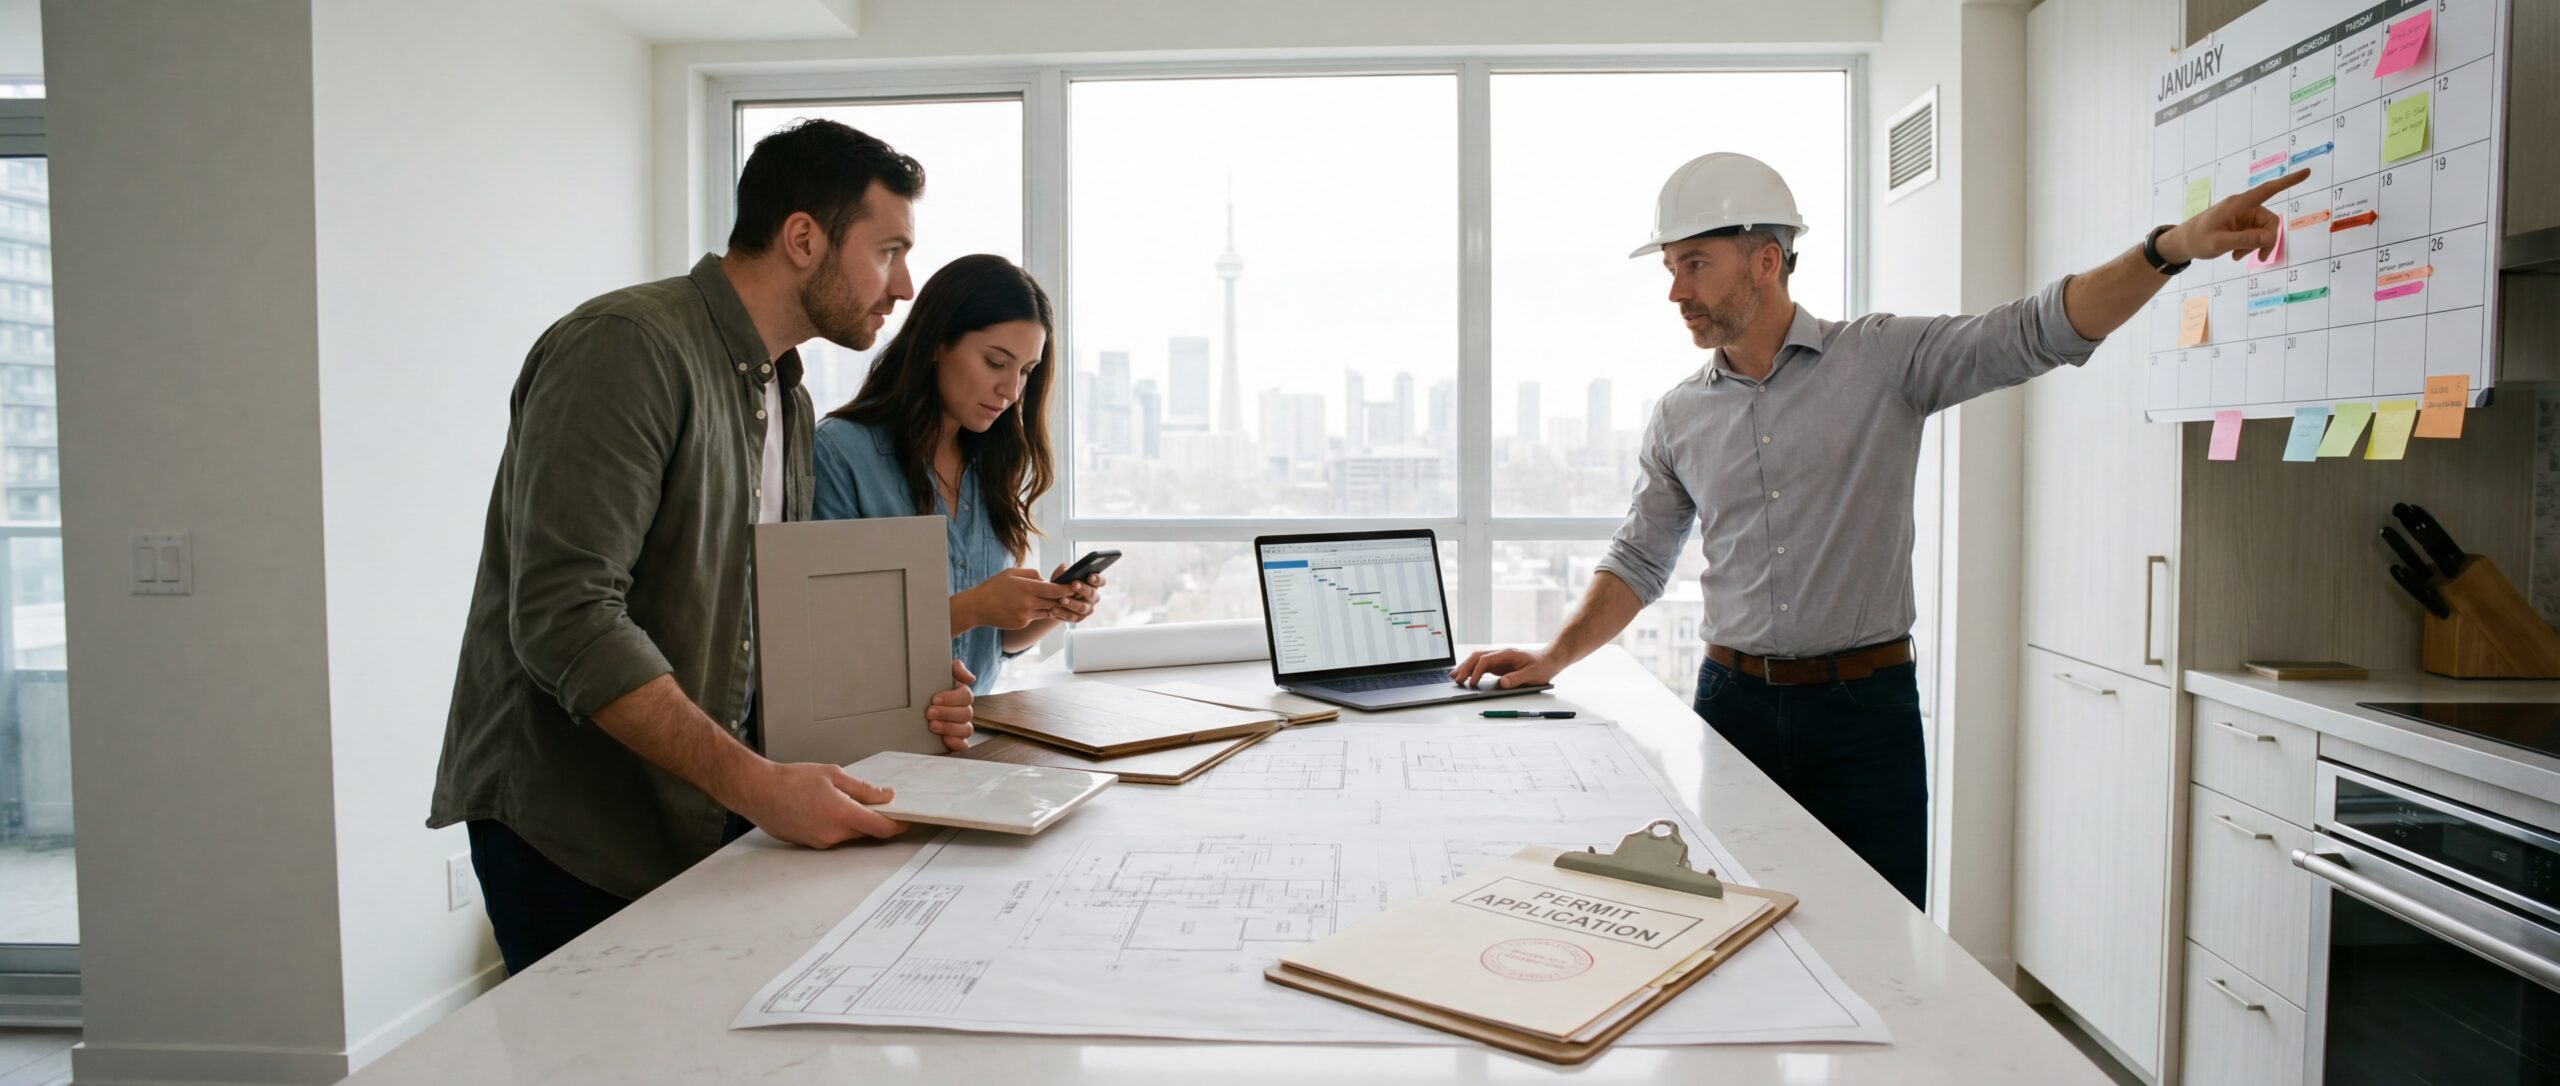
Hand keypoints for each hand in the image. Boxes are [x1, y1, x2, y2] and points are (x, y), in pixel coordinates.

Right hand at [729, 760, 907, 847]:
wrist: (758, 791)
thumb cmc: (790, 780)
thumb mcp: (833, 775)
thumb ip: (863, 788)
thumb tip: (885, 795)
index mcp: (842, 814)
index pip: (880, 828)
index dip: (897, 824)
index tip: (906, 820)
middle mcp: (833, 834)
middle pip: (866, 831)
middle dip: (875, 819)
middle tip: (878, 803)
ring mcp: (821, 841)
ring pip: (850, 834)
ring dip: (855, 821)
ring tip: (842, 800)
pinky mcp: (810, 843)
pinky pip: (834, 836)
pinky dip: (838, 824)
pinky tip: (827, 808)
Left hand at [930, 659, 974, 751]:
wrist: (913, 705)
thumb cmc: (928, 688)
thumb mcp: (939, 673)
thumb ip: (955, 668)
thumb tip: (970, 678)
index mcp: (961, 695)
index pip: (966, 696)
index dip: (951, 698)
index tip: (934, 699)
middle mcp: (964, 712)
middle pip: (966, 713)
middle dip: (947, 713)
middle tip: (929, 713)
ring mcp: (961, 727)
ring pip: (967, 729)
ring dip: (950, 728)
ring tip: (932, 726)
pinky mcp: (955, 741)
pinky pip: (964, 745)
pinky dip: (957, 743)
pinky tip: (945, 739)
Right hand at [960, 567, 1076, 629]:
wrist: (977, 606)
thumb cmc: (994, 586)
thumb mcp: (1012, 572)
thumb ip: (1032, 574)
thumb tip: (1045, 580)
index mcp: (1027, 587)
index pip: (1055, 590)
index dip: (1068, 589)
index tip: (1075, 586)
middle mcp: (1028, 603)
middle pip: (1055, 602)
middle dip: (1064, 599)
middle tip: (1072, 594)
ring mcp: (1025, 615)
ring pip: (1047, 611)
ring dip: (1052, 606)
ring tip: (1056, 600)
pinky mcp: (1022, 623)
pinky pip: (1036, 617)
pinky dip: (1038, 612)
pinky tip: (1033, 607)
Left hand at [1044, 563, 1106, 623]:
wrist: (1053, 598)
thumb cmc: (1061, 582)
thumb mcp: (1062, 573)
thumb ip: (1065, 570)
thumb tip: (1066, 571)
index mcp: (1093, 583)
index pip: (1100, 581)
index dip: (1097, 579)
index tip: (1089, 576)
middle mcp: (1093, 596)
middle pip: (1092, 594)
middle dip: (1083, 589)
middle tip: (1073, 585)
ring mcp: (1087, 608)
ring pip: (1082, 607)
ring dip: (1072, 603)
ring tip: (1061, 600)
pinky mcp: (1079, 617)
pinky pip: (1073, 617)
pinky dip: (1063, 613)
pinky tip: (1054, 610)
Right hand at [1450, 647, 1562, 689]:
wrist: (1549, 660)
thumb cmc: (1542, 666)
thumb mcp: (1532, 674)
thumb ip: (1517, 679)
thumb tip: (1502, 683)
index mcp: (1507, 654)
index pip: (1486, 660)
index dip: (1477, 671)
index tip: (1472, 683)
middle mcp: (1501, 654)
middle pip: (1477, 657)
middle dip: (1465, 667)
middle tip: (1456, 680)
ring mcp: (1499, 659)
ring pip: (1477, 660)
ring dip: (1466, 667)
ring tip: (1454, 677)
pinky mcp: (1499, 665)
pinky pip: (1482, 665)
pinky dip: (1472, 670)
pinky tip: (1466, 676)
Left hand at [2162, 168, 2307, 264]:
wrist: (2182, 243)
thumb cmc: (2197, 239)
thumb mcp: (2220, 243)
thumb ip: (2245, 240)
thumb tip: (2271, 237)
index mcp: (2239, 204)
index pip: (2268, 190)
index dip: (2288, 181)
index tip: (2308, 173)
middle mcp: (2243, 207)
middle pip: (2270, 221)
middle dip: (2266, 241)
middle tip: (2259, 259)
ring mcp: (2242, 216)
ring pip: (2263, 231)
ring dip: (2255, 246)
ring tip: (2237, 257)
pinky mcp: (2240, 225)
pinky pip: (2254, 236)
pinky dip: (2249, 246)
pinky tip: (2236, 255)